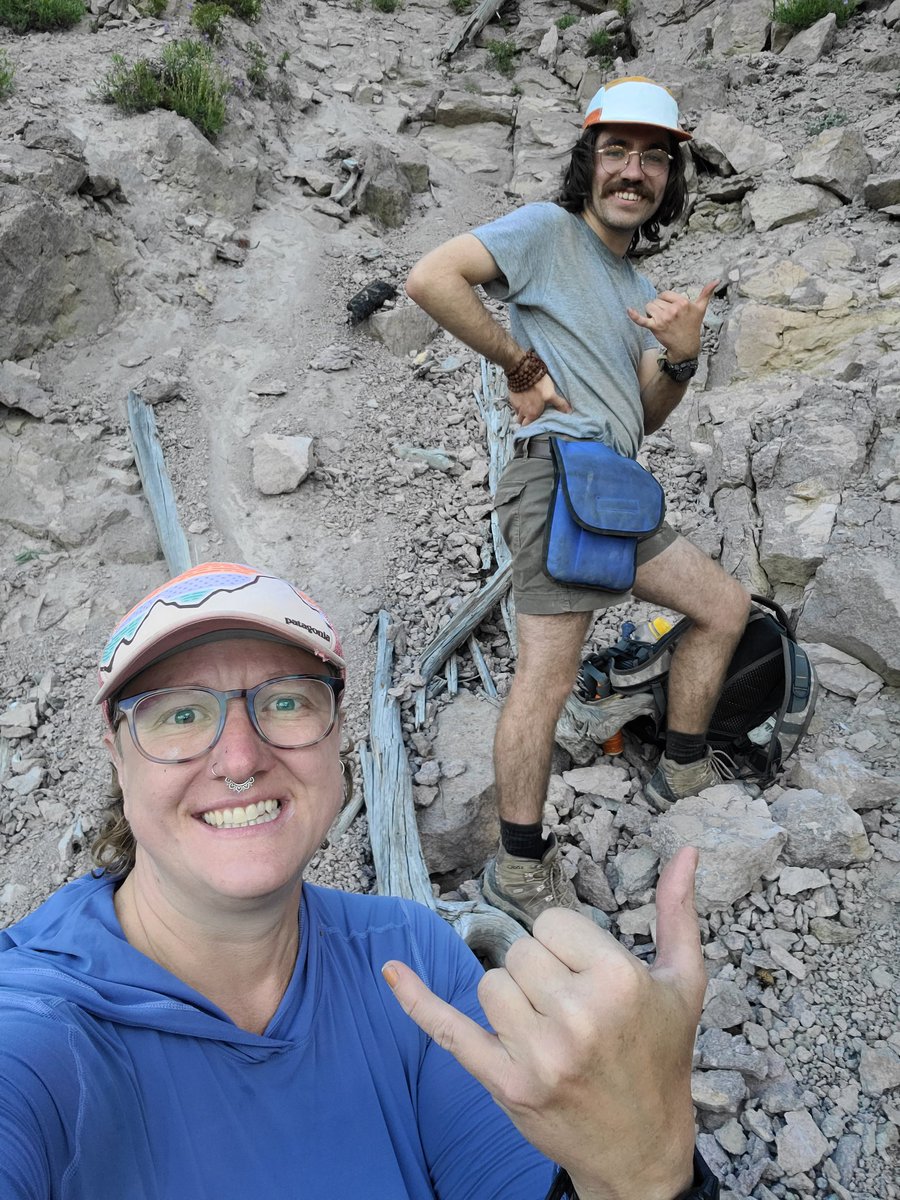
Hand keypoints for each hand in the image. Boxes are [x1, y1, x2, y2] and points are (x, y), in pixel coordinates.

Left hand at [383, 847, 705, 1199]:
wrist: (643, 1152)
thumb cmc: (662, 1059)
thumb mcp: (684, 984)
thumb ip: (678, 913)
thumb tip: (687, 852)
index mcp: (618, 981)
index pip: (553, 923)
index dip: (568, 945)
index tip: (588, 974)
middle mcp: (576, 1015)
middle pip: (520, 951)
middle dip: (541, 972)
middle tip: (573, 1009)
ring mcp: (537, 1054)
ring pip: (490, 983)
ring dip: (511, 998)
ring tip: (548, 1027)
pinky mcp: (506, 1083)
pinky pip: (447, 1029)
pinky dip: (416, 999)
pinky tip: (391, 969)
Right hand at [509, 371, 571, 427]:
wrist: (523, 372)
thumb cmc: (538, 385)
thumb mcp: (551, 395)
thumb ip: (559, 404)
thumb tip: (569, 412)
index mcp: (532, 414)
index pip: (527, 426)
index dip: (530, 425)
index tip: (533, 422)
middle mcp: (522, 412)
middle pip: (520, 421)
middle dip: (523, 420)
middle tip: (529, 415)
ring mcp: (515, 404)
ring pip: (517, 413)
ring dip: (520, 412)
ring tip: (526, 407)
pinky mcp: (511, 397)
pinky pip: (514, 404)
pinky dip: (517, 403)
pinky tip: (522, 398)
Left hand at [627, 280, 719, 364]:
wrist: (686, 346)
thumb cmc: (692, 326)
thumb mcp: (701, 308)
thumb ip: (707, 293)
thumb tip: (717, 280)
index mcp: (682, 302)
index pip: (665, 294)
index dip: (665, 300)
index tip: (670, 308)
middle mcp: (672, 309)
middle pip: (656, 301)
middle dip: (659, 307)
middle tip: (667, 318)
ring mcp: (663, 319)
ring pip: (649, 307)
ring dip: (651, 313)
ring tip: (661, 321)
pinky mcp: (655, 327)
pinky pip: (642, 320)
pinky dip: (634, 315)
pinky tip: (628, 310)